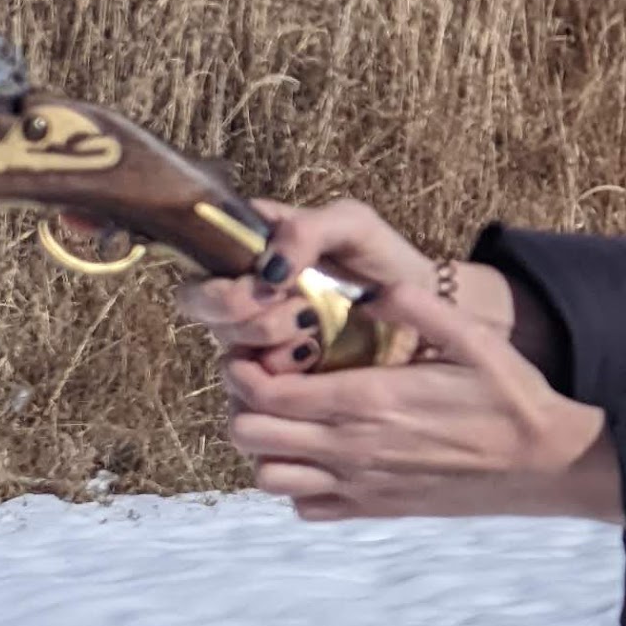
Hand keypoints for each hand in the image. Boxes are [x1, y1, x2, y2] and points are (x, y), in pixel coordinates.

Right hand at [178, 198, 516, 361]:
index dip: (223, 287)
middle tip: (301, 312)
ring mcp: (260, 349)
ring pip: (229, 361)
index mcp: (250, 258)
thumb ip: (305, 229)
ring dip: (274, 349)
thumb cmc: (385, 264)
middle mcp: (246, 304)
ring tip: (317, 340)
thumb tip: (266, 267)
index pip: (199, 275)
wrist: (426, 317)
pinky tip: (319, 367)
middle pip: (205, 316)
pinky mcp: (280, 390)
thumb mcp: (352, 226)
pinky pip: (254, 399)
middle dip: (249, 317)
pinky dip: (285, 384)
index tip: (271, 284)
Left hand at [218, 277, 622, 525]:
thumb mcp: (473, 337)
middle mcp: (354, 448)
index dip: (242, 370)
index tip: (253, 350)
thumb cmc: (509, 396)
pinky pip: (305, 506)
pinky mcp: (374, 509)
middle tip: (266, 378)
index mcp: (370, 399)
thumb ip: (418, 306)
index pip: (266, 394)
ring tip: (289, 417)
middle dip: (243, 403)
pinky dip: (297, 482)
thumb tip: (373, 288)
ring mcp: (361, 485)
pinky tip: (321, 452)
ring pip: (267, 476)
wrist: (544, 463)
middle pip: (250, 436)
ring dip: (266, 445)